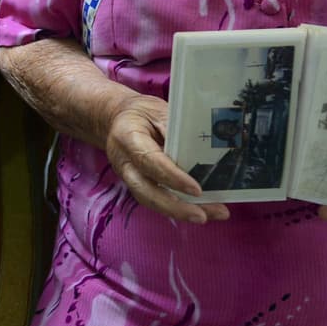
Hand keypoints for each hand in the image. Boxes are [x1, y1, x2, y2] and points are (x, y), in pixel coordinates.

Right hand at [104, 95, 229, 223]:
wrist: (116, 119)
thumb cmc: (140, 113)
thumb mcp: (158, 110)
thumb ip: (174, 129)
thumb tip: (198, 150)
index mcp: (127, 139)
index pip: (150, 162)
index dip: (172, 178)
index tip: (196, 190)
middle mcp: (125, 163)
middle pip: (147, 193)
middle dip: (176, 208)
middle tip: (203, 215)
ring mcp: (129, 178)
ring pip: (152, 201)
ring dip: (181, 212)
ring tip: (210, 215)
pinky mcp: (138, 185)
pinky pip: (157, 200)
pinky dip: (178, 207)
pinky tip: (201, 210)